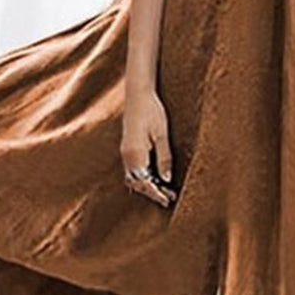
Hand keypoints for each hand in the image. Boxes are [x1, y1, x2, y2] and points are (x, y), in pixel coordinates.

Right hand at [120, 89, 176, 207]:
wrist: (138, 95)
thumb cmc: (152, 112)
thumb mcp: (162, 135)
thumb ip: (164, 158)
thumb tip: (166, 179)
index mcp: (135, 154)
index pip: (144, 182)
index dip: (156, 193)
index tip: (167, 199)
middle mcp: (126, 156)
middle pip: (137, 183)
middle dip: (152, 192)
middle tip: (169, 198)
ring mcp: (125, 152)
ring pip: (134, 177)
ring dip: (148, 186)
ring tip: (165, 190)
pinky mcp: (127, 149)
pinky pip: (133, 170)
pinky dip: (144, 177)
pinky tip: (156, 178)